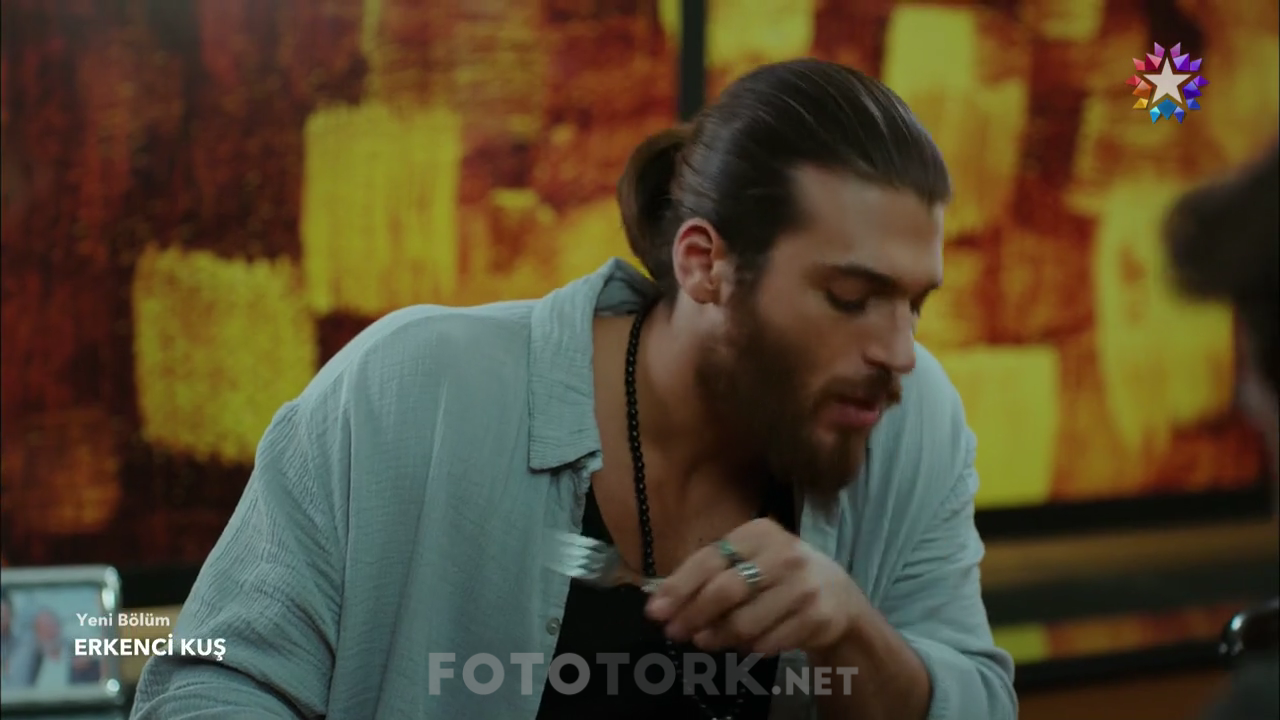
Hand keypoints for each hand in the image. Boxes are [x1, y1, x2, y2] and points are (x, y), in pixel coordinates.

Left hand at [645, 518, 866, 656]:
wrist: (837, 594)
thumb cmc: (777, 574)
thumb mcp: (748, 561)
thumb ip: (708, 574)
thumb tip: (661, 602)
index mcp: (760, 532)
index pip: (710, 560)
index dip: (679, 588)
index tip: (654, 612)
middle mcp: (785, 555)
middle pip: (726, 591)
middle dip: (693, 615)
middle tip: (674, 633)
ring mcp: (804, 586)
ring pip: (745, 622)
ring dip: (717, 637)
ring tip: (704, 641)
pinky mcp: (816, 617)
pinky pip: (767, 642)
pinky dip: (747, 649)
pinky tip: (741, 646)